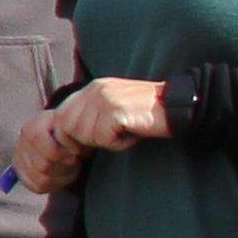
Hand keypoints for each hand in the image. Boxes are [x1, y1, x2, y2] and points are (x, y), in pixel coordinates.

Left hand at [11, 77, 166, 195]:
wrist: (178, 107)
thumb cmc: (145, 115)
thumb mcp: (112, 110)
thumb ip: (89, 116)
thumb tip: (64, 136)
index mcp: (91, 88)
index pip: (60, 116)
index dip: (67, 136)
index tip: (83, 148)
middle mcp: (94, 90)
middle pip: (67, 127)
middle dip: (82, 142)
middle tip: (108, 141)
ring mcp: (104, 99)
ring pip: (84, 134)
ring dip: (104, 142)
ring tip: (124, 134)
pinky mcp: (115, 110)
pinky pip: (103, 139)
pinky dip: (118, 144)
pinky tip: (132, 135)